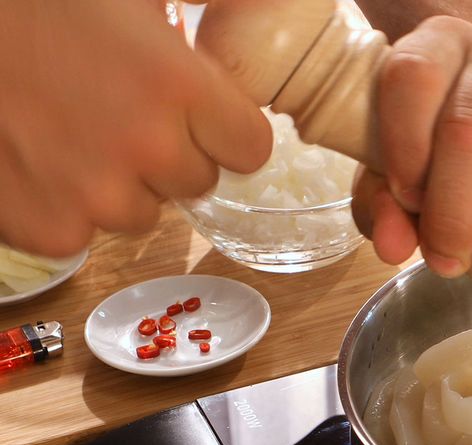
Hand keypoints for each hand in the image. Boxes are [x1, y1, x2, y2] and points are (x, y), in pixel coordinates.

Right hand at [0, 0, 270, 256]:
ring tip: (65, 127)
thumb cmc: (35, 3)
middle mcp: (147, 149)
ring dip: (116, 182)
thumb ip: (213, 0)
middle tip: (112, 108)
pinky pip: (82, 234)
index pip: (250, 148)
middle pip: (195, 182)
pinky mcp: (47, 229)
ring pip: (140, 213)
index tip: (195, 112)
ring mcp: (95, 197)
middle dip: (168, 153)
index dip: (223, 130)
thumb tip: (279, 3)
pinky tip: (31, 157)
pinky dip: (62, 206)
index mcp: (177, 85)